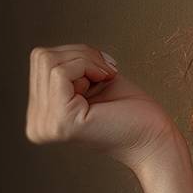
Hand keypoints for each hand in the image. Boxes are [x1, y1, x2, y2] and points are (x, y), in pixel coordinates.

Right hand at [25, 43, 178, 171]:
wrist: (154, 138)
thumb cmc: (130, 111)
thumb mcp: (88, 81)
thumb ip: (62, 69)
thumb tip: (42, 54)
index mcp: (42, 116)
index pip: (40, 61)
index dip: (76, 55)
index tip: (102, 71)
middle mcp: (38, 125)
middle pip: (42, 58)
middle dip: (81, 55)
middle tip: (106, 73)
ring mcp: (46, 125)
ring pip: (49, 61)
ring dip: (87, 60)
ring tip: (105, 79)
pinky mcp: (60, 121)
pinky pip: (60, 72)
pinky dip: (88, 65)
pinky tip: (106, 80)